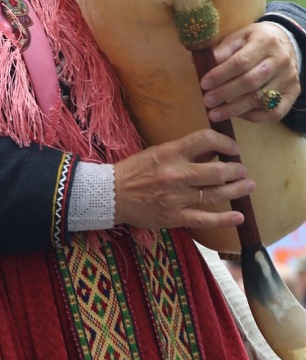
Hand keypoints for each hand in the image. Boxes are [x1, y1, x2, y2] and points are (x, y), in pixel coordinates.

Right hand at [113, 129, 254, 230]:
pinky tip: (239, 216)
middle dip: (235, 170)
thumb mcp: (158, 152)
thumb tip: (212, 151)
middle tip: (242, 170)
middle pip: (217, 171)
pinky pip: (204, 219)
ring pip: (215, 194)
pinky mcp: (174, 217)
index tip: (233, 150)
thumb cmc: (134, 170)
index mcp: (170, 152)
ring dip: (236, 190)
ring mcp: (176, 197)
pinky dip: (224, 219)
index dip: (225, 143)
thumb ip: (184, 152)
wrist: (111, 194)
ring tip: (248, 186)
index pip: (206, 140)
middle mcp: (176, 174)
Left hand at [200, 22, 299, 122]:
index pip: (241, 62)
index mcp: (266, 42)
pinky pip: (275, 111)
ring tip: (215, 113)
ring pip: (261, 99)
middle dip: (225, 93)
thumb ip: (223, 50)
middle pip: (251, 82)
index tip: (204, 84)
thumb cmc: (255, 40)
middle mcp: (281, 60)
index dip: (221, 75)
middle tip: (207, 101)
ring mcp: (289, 78)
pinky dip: (255, 116)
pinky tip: (239, 114)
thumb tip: (203, 63)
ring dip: (235, 109)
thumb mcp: (239, 37)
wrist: (285, 41)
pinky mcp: (293, 92)